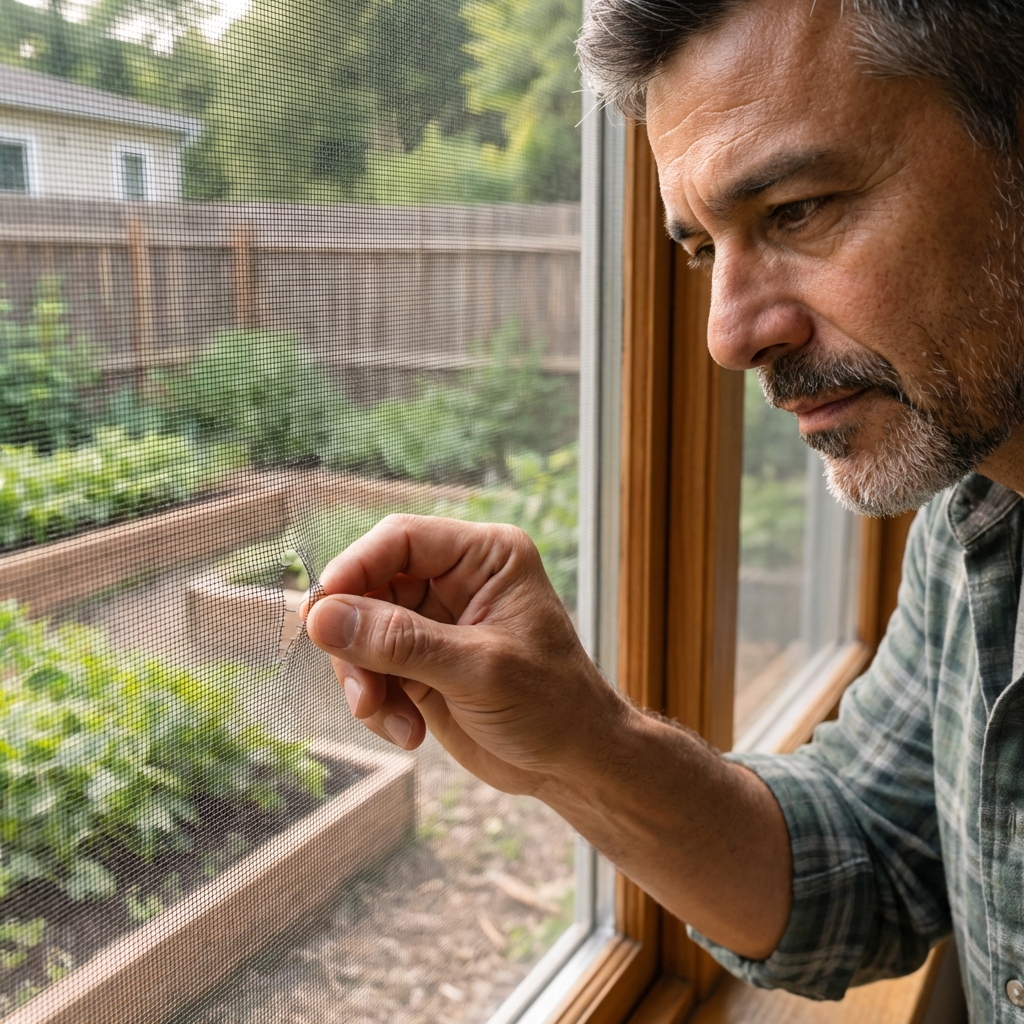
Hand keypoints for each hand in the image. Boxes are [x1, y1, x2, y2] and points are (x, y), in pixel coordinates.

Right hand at [302, 514, 623, 793]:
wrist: (575, 763)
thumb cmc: (552, 705)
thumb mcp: (478, 671)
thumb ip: (400, 643)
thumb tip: (323, 616)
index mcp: (485, 556)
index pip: (400, 539)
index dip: (354, 569)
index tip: (321, 614)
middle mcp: (456, 580)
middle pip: (370, 586)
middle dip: (357, 643)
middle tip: (363, 693)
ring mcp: (435, 622)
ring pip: (360, 631)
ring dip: (364, 680)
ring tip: (392, 720)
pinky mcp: (420, 662)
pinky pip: (370, 669)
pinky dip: (376, 703)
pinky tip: (408, 733)